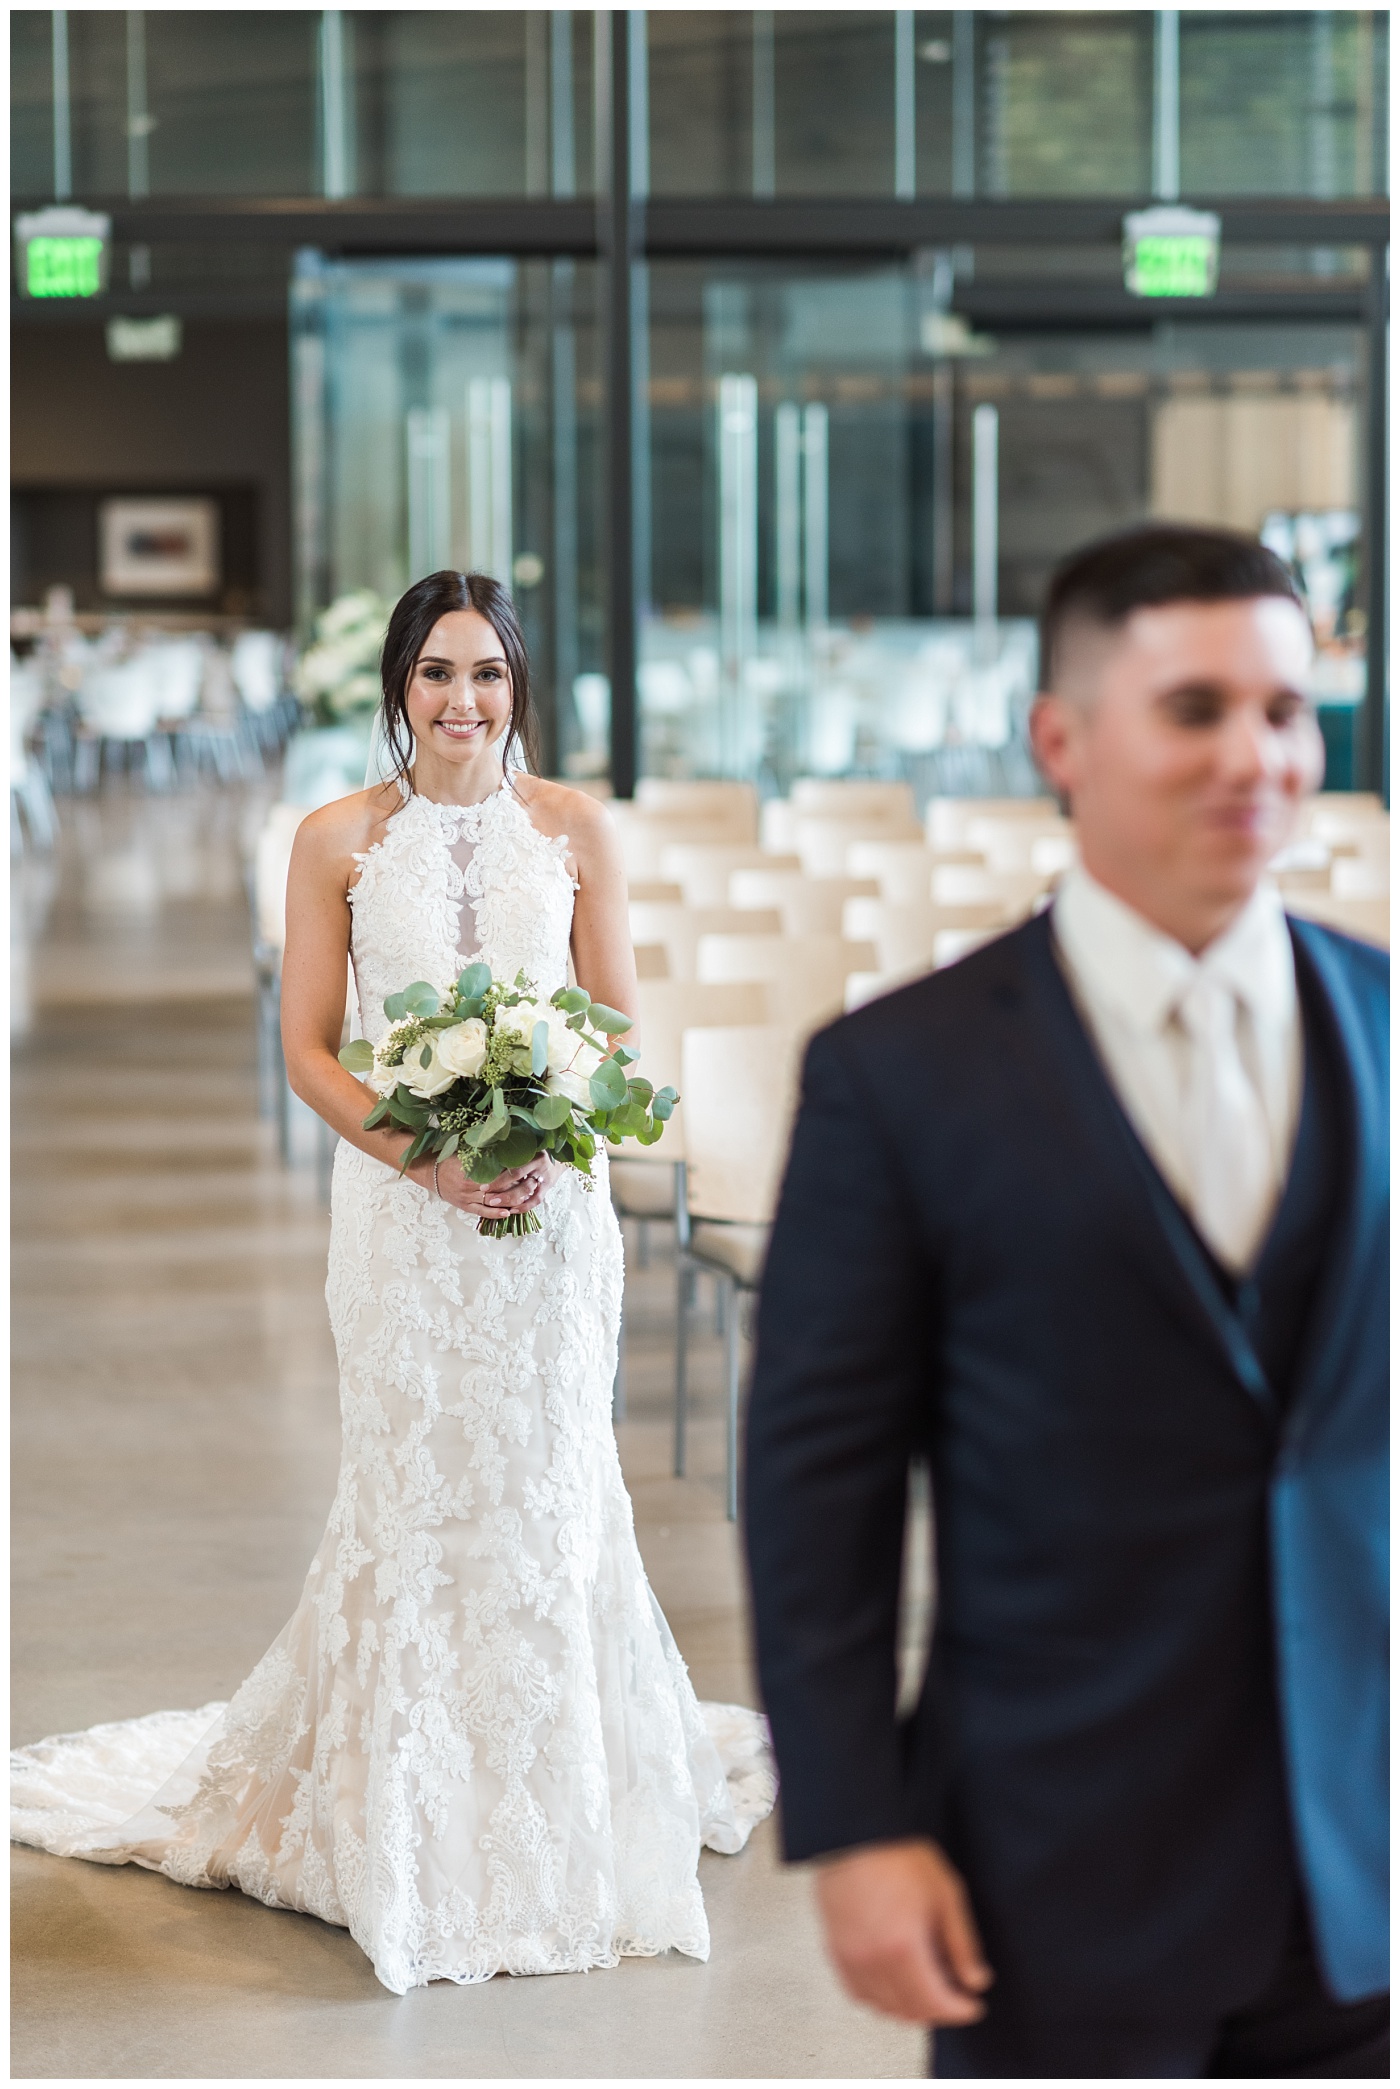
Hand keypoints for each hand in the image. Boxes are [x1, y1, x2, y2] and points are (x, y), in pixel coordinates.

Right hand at [410, 1152, 560, 1216]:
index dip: (512, 1174)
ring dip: (509, 1202)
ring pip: (491, 1202)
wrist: (430, 1172)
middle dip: (515, 1188)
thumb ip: (483, 1153)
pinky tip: (508, 1213)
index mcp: (470, 1171)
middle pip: (497, 1190)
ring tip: (525, 1199)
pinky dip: (495, 1214)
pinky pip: (481, 1212)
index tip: (526, 1170)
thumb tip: (505, 1146)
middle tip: (532, 1184)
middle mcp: (469, 1187)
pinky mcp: (464, 1206)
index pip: (496, 1175)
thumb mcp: (466, 1153)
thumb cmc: (450, 1160)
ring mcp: (466, 1198)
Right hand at [815, 1839, 992, 2025]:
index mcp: (902, 1948)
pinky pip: (858, 1993)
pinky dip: (880, 1997)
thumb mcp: (945, 1894)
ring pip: (883, 2007)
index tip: (974, 2006)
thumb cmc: (897, 1853)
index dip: (960, 2010)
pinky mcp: (834, 1950)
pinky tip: (895, 1979)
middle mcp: (871, 1961)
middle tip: (955, 1991)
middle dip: (938, 2008)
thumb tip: (976, 1979)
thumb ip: (963, 1944)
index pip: (936, 2003)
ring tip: (928, 1984)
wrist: (856, 1832)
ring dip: (910, 2006)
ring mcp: (849, 1958)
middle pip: (910, 2010)